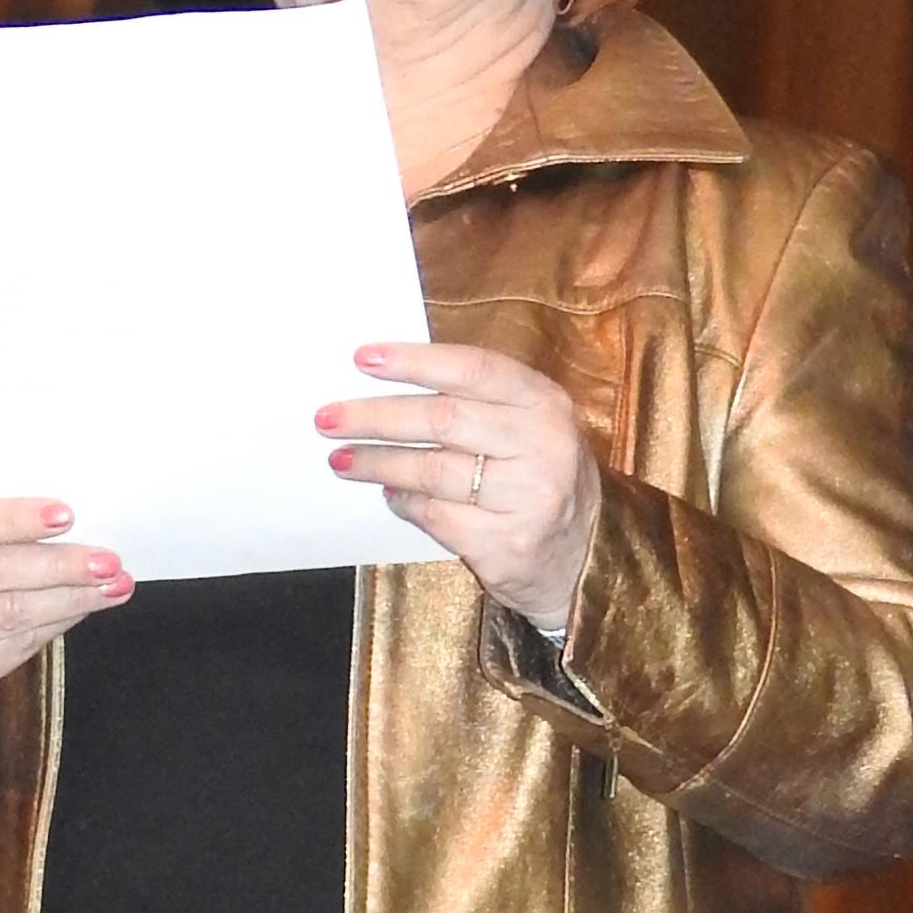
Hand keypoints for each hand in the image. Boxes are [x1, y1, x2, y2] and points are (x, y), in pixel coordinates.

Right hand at [0, 493, 132, 796]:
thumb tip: (73, 521)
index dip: (14, 519)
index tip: (67, 515)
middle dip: (57, 565)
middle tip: (108, 560)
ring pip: (9, 613)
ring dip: (69, 598)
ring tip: (114, 585)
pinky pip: (18, 644)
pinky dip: (59, 623)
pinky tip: (88, 607)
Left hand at [319, 342, 598, 634]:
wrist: (584, 554)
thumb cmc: (538, 478)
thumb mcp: (526, 428)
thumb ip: (474, 405)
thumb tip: (388, 389)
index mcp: (544, 403)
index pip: (473, 369)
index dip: (414, 361)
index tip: (362, 359)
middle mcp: (542, 444)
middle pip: (443, 419)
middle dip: (376, 418)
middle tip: (328, 419)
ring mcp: (528, 496)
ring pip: (432, 471)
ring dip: (379, 464)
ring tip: (343, 460)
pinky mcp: (506, 542)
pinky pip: (436, 515)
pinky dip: (406, 503)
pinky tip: (390, 494)